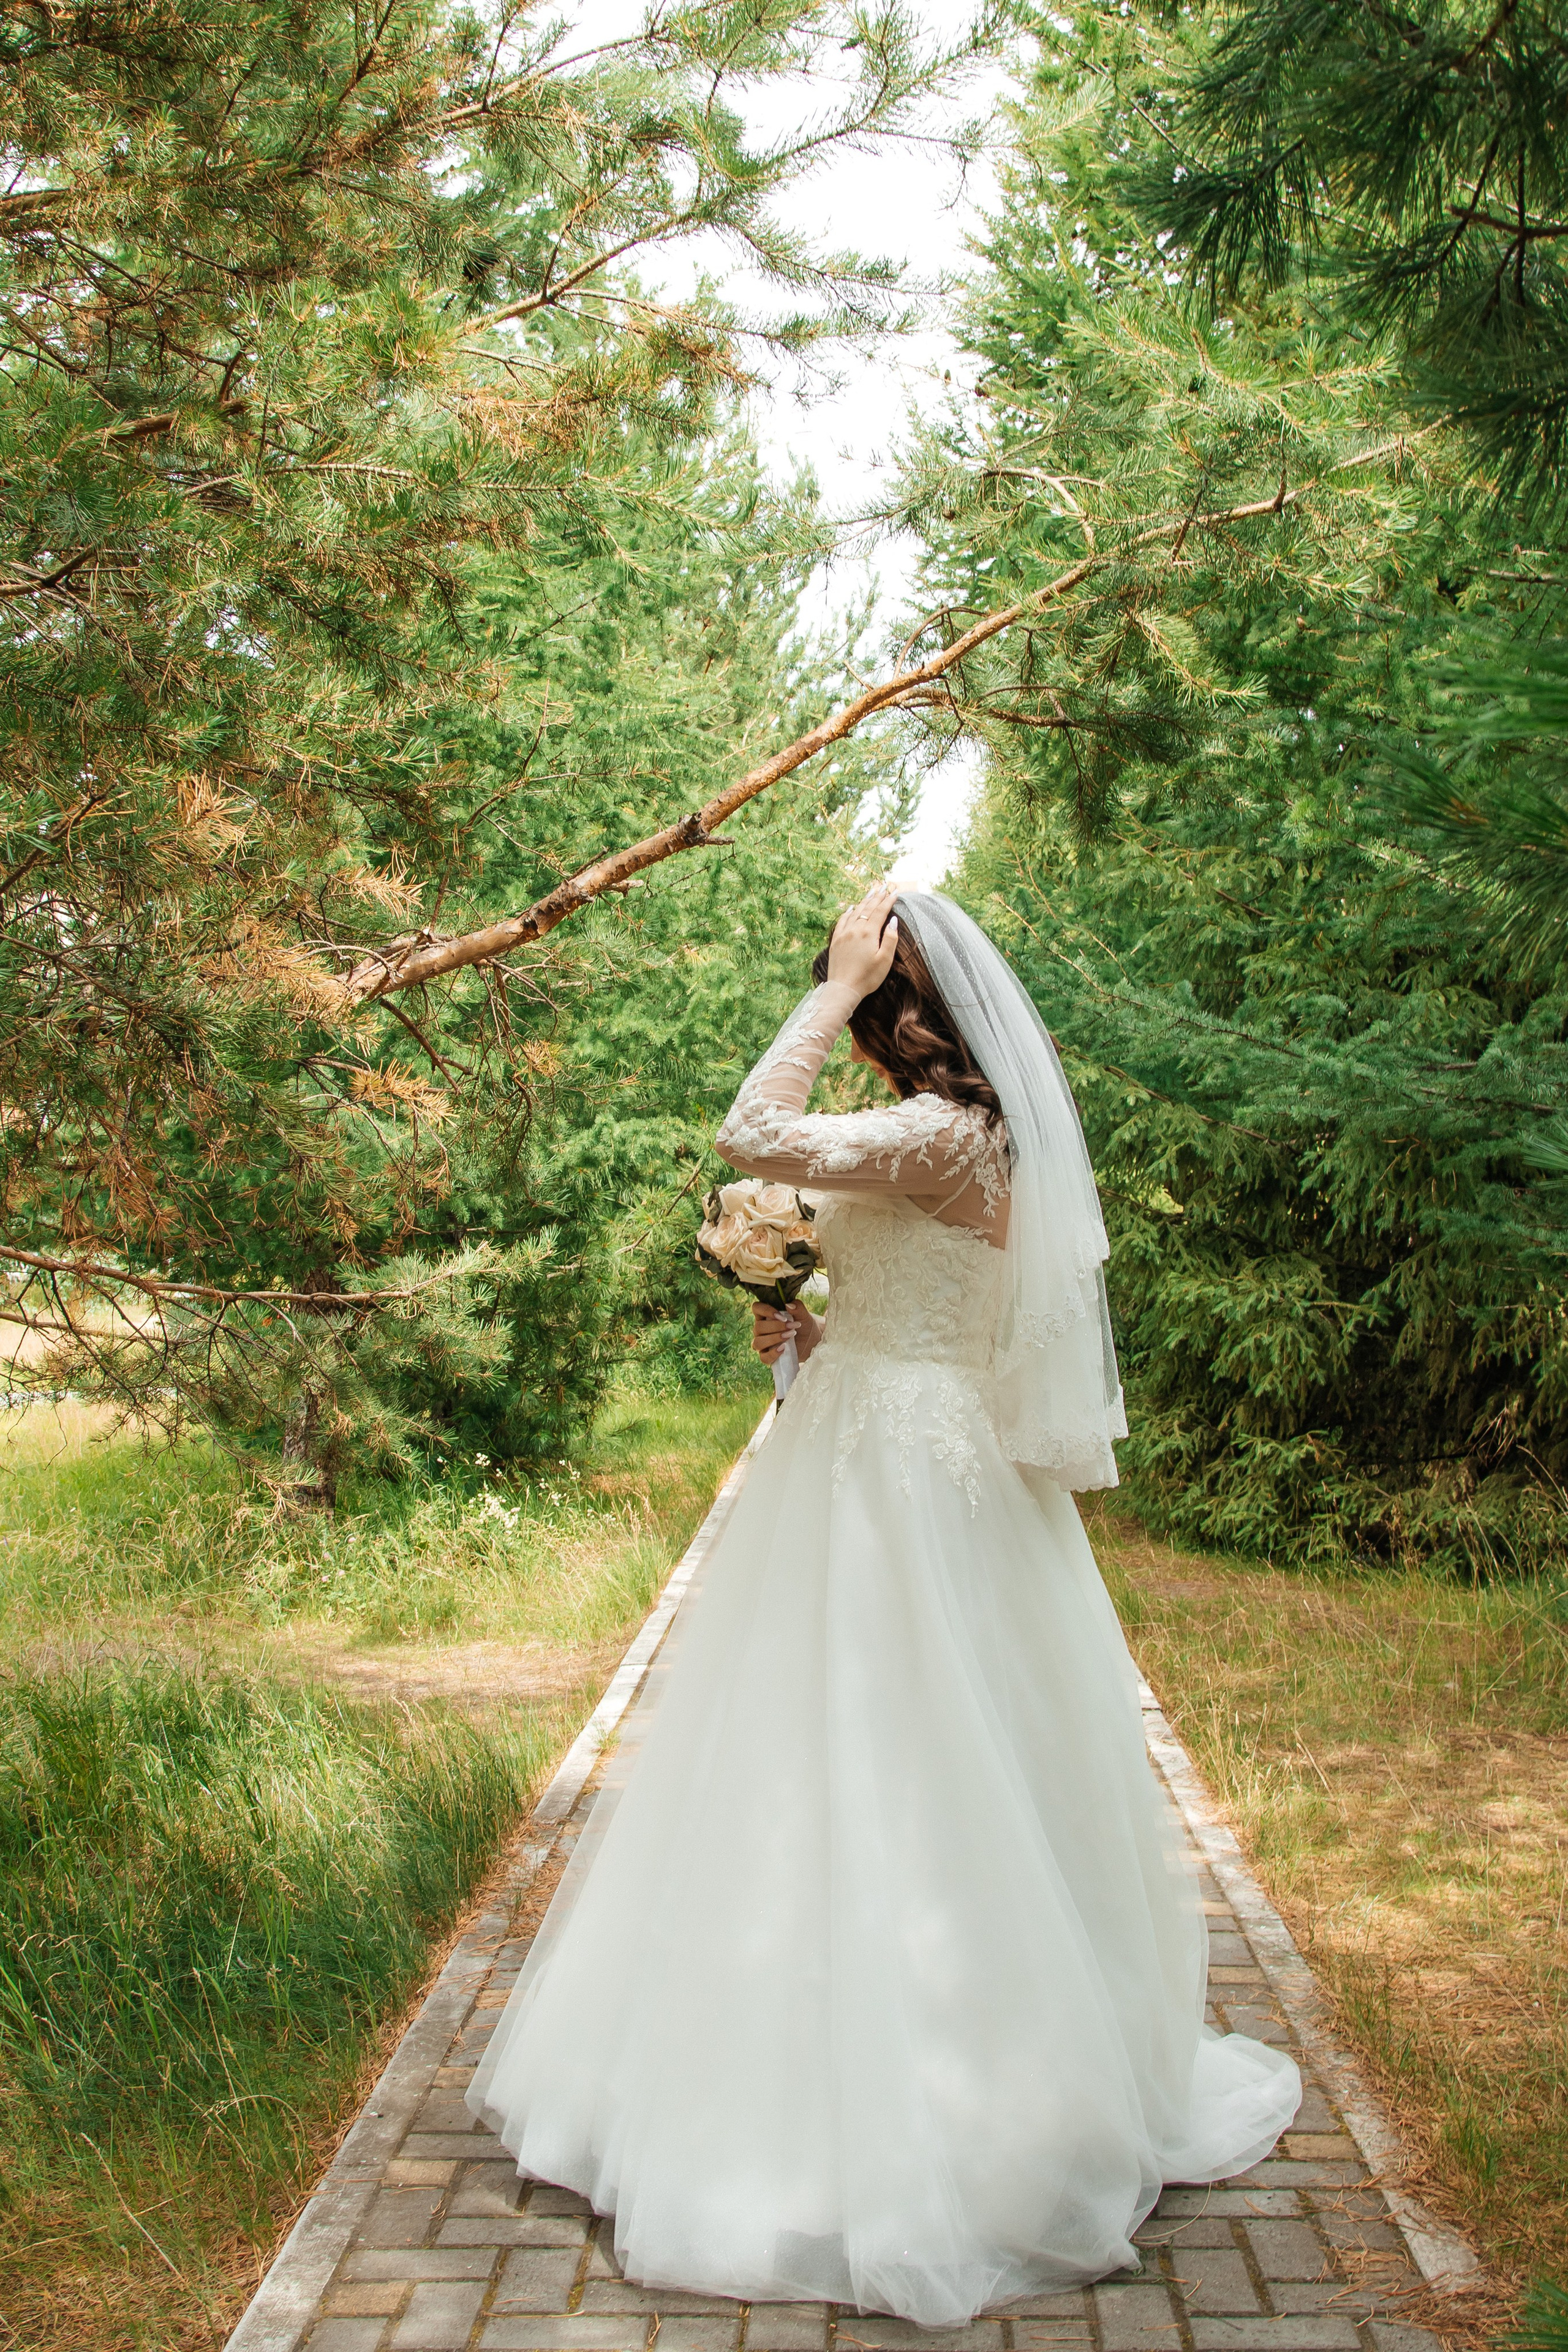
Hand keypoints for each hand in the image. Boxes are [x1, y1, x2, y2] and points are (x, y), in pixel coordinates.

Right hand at [751, 1300, 818, 1366]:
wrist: (812, 1340)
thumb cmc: (804, 1325)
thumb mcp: (804, 1315)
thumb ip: (798, 1307)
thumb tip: (788, 1305)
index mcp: (766, 1315)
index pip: (757, 1308)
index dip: (766, 1310)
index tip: (781, 1316)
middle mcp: (761, 1329)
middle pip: (758, 1327)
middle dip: (776, 1327)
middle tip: (792, 1326)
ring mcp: (763, 1343)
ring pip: (758, 1342)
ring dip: (773, 1339)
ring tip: (789, 1335)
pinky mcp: (768, 1356)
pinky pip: (764, 1357)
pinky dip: (772, 1354)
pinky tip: (783, 1348)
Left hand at [825, 880, 898, 1000]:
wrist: (843, 988)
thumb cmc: (867, 977)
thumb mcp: (885, 960)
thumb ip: (890, 938)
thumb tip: (893, 920)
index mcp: (868, 933)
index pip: (880, 912)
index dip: (888, 901)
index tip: (895, 892)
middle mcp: (855, 929)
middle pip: (868, 908)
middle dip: (877, 897)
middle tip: (884, 887)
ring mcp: (843, 934)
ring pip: (855, 912)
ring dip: (864, 901)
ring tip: (871, 893)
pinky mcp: (836, 941)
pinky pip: (842, 920)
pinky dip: (848, 912)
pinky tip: (852, 908)